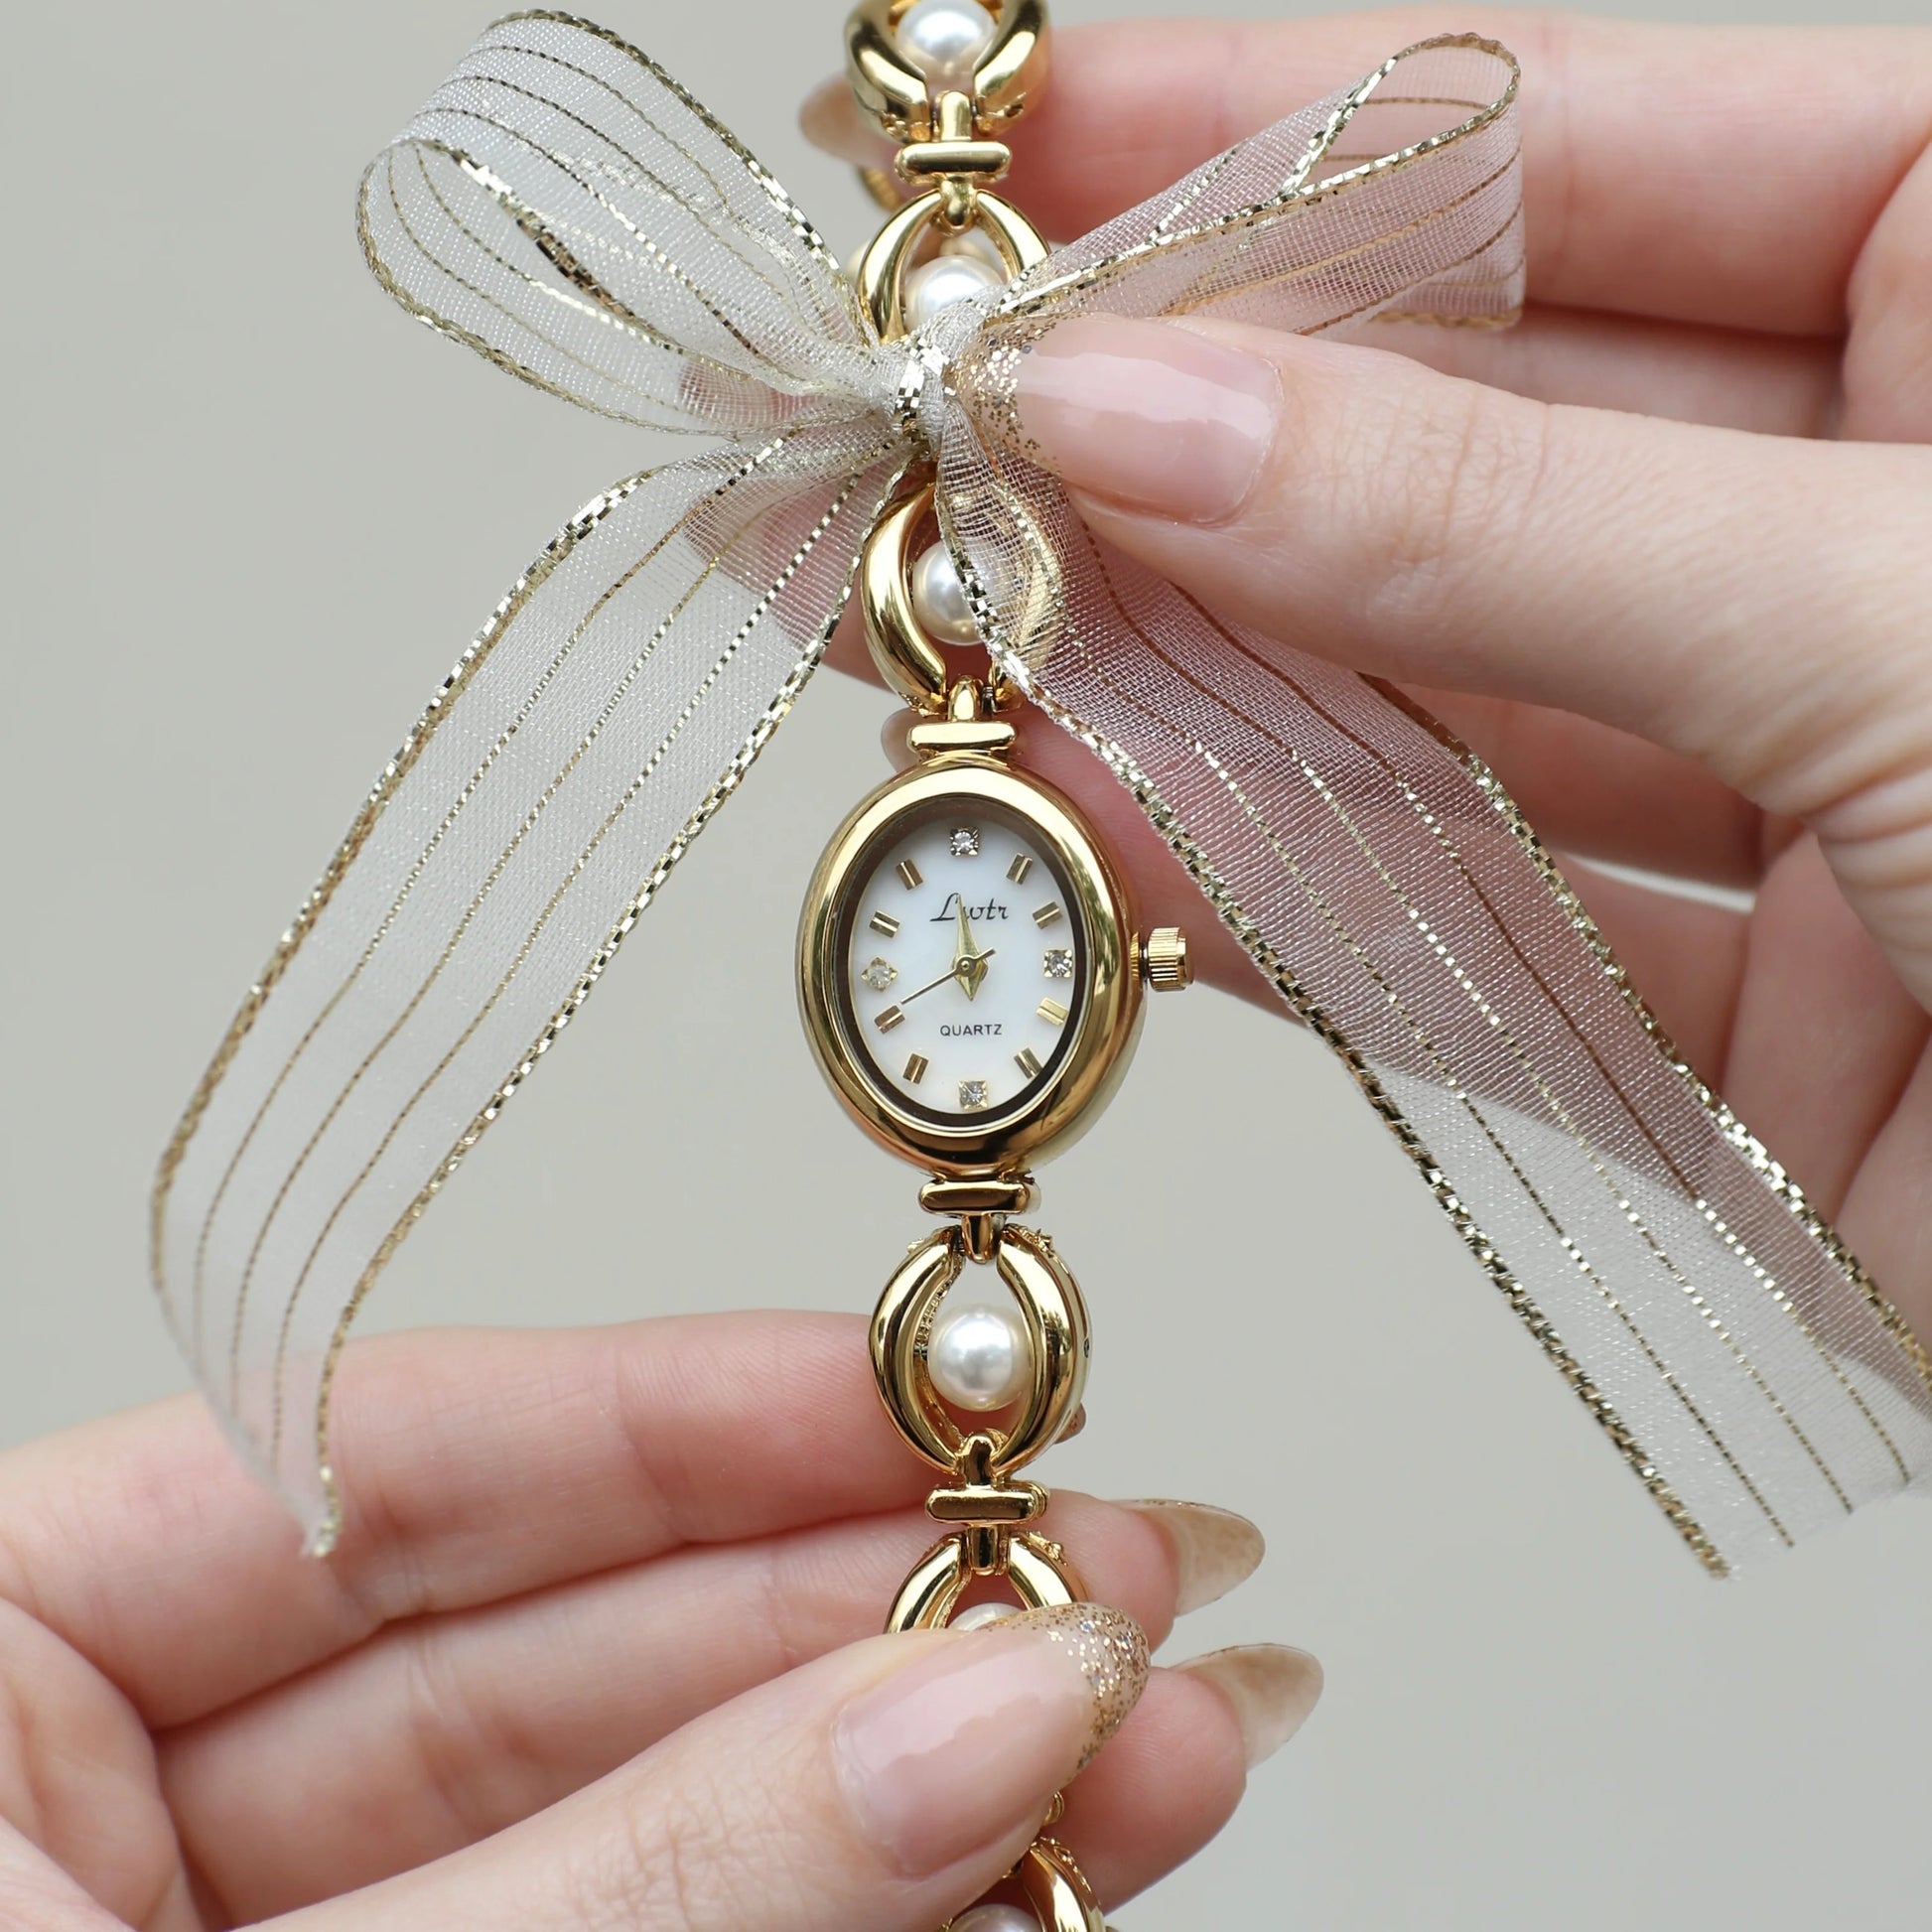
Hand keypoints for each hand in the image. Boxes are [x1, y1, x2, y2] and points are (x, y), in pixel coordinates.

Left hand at [0, 1314, 1314, 1928]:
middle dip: (868, 1613)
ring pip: (655, 1824)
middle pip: (569, 1647)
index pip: (394, 1466)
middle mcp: (128, 1818)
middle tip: (1104, 1582)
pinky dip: (856, 1927)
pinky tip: (1024, 1868)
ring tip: (1150, 1734)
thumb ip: (649, 1884)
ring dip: (919, 1780)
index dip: (689, 1410)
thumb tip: (970, 1710)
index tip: (924, 1395)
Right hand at [811, 12, 1931, 1343]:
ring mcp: (1806, 787)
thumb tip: (1150, 422)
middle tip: (925, 431)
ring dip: (1183, 683)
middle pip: (1457, 438)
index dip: (1276, 136)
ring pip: (1428, 701)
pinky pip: (1470, 927)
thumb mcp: (1905, 625)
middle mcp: (1890, 525)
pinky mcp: (1749, 1030)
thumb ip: (1502, 526)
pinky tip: (1094, 826)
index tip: (1021, 150)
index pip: (1583, 139)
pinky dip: (1279, 893)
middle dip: (1170, 444)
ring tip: (947, 638)